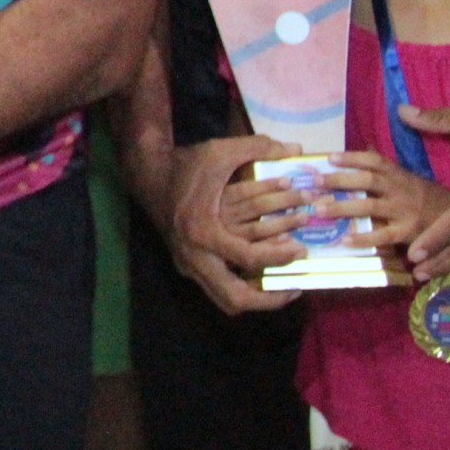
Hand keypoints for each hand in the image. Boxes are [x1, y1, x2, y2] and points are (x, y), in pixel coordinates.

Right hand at [167, 134, 307, 311]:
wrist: (148, 175)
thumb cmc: (186, 165)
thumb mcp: (220, 152)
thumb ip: (258, 148)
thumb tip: (295, 149)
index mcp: (203, 230)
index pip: (248, 258)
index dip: (279, 257)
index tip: (301, 250)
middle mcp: (194, 255)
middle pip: (235, 298)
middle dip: (270, 300)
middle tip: (294, 288)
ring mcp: (188, 264)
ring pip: (225, 301)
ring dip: (255, 300)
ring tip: (281, 290)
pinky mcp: (187, 265)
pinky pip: (217, 289)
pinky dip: (240, 289)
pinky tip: (257, 277)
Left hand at [312, 151, 449, 252]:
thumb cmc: (434, 202)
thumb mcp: (413, 182)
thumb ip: (390, 171)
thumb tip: (362, 151)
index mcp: (402, 175)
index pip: (375, 160)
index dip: (351, 157)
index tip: (328, 157)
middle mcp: (402, 189)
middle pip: (367, 180)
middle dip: (338, 180)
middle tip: (312, 183)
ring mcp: (406, 211)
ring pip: (369, 206)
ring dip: (341, 208)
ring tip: (318, 210)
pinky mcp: (410, 233)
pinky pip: (383, 236)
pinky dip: (363, 238)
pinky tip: (344, 240)